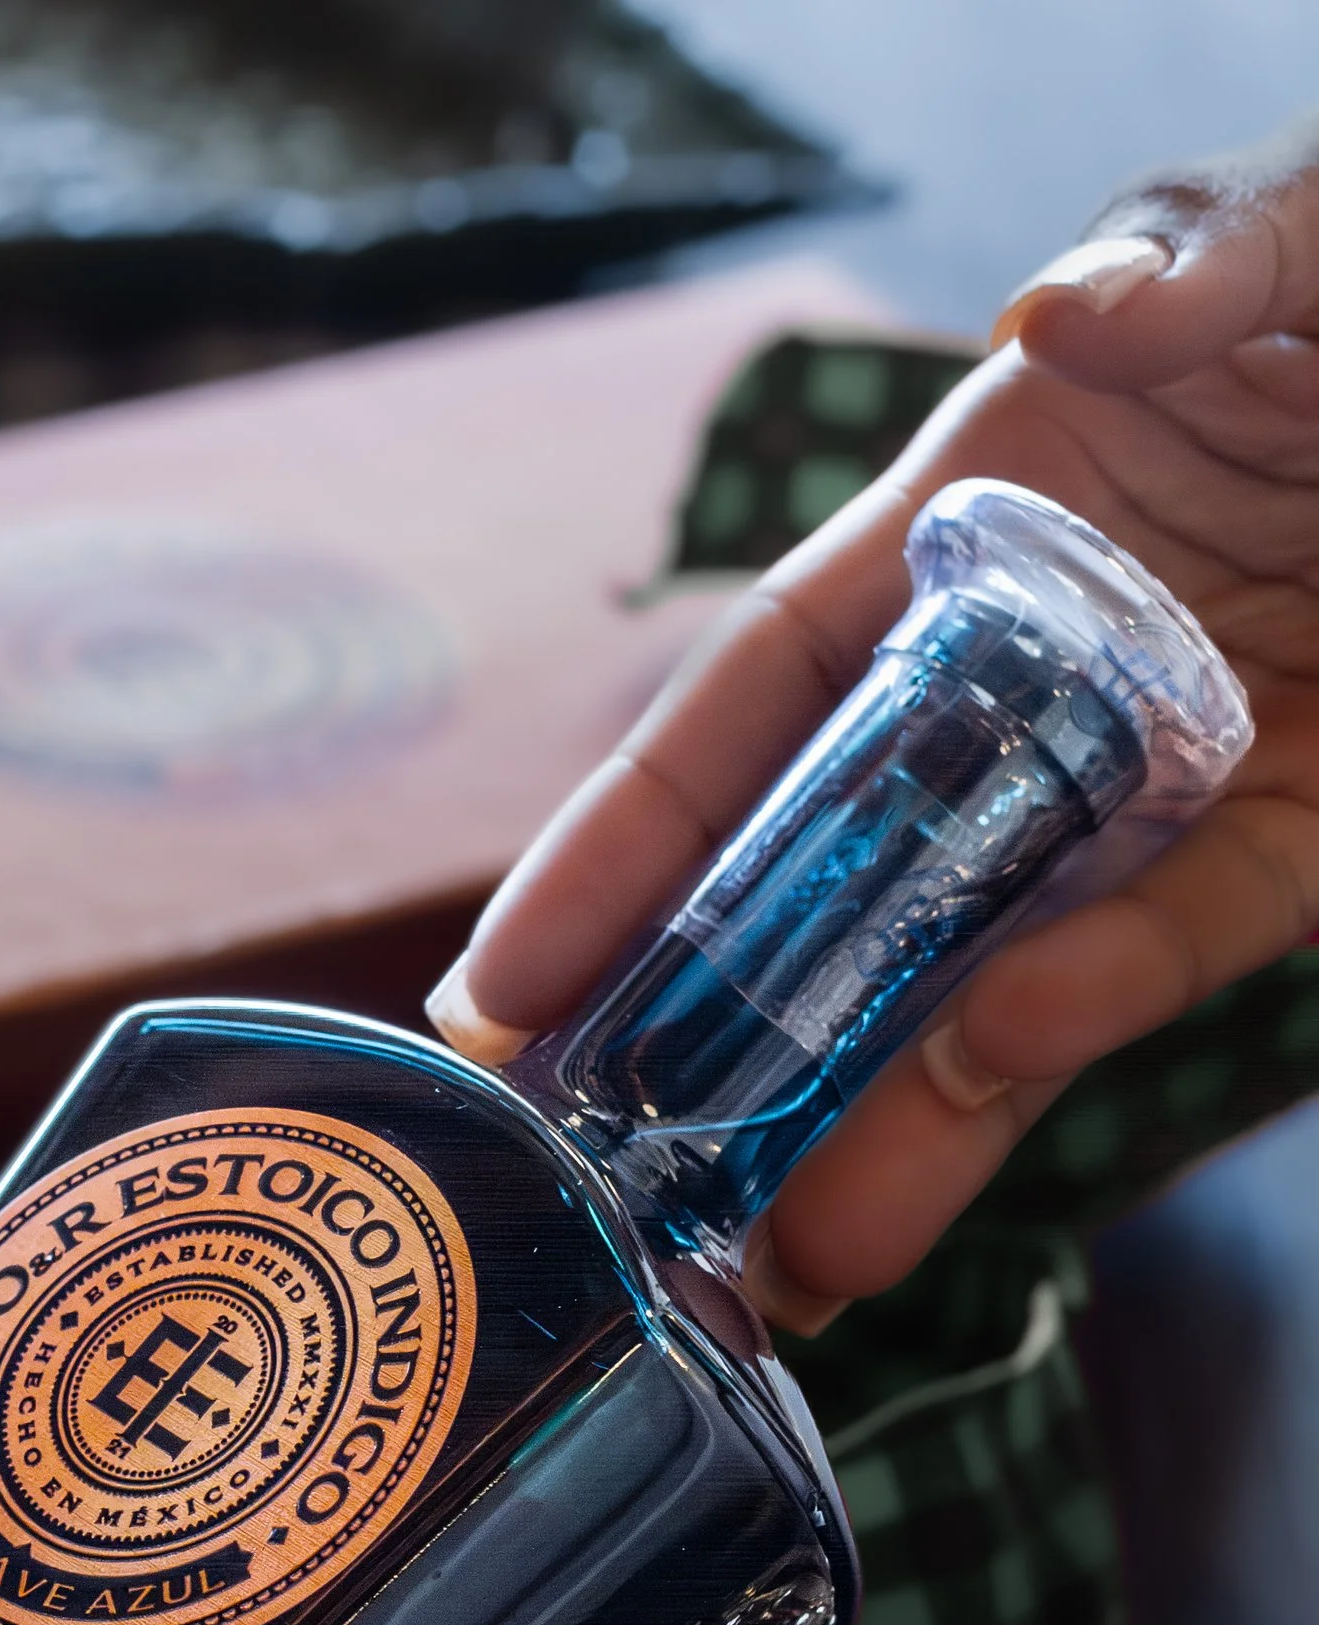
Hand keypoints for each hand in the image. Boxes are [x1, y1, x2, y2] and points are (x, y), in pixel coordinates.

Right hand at [428, 123, 1318, 1332]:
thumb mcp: (1291, 236)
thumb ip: (1184, 256)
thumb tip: (1053, 327)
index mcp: (978, 525)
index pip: (755, 708)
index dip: (625, 847)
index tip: (508, 991)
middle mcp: (1038, 681)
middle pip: (839, 889)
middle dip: (723, 1051)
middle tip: (613, 1200)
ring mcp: (1165, 784)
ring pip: (991, 970)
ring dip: (893, 1117)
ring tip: (797, 1265)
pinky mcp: (1302, 847)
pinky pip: (1188, 941)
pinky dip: (1096, 999)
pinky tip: (992, 1063)